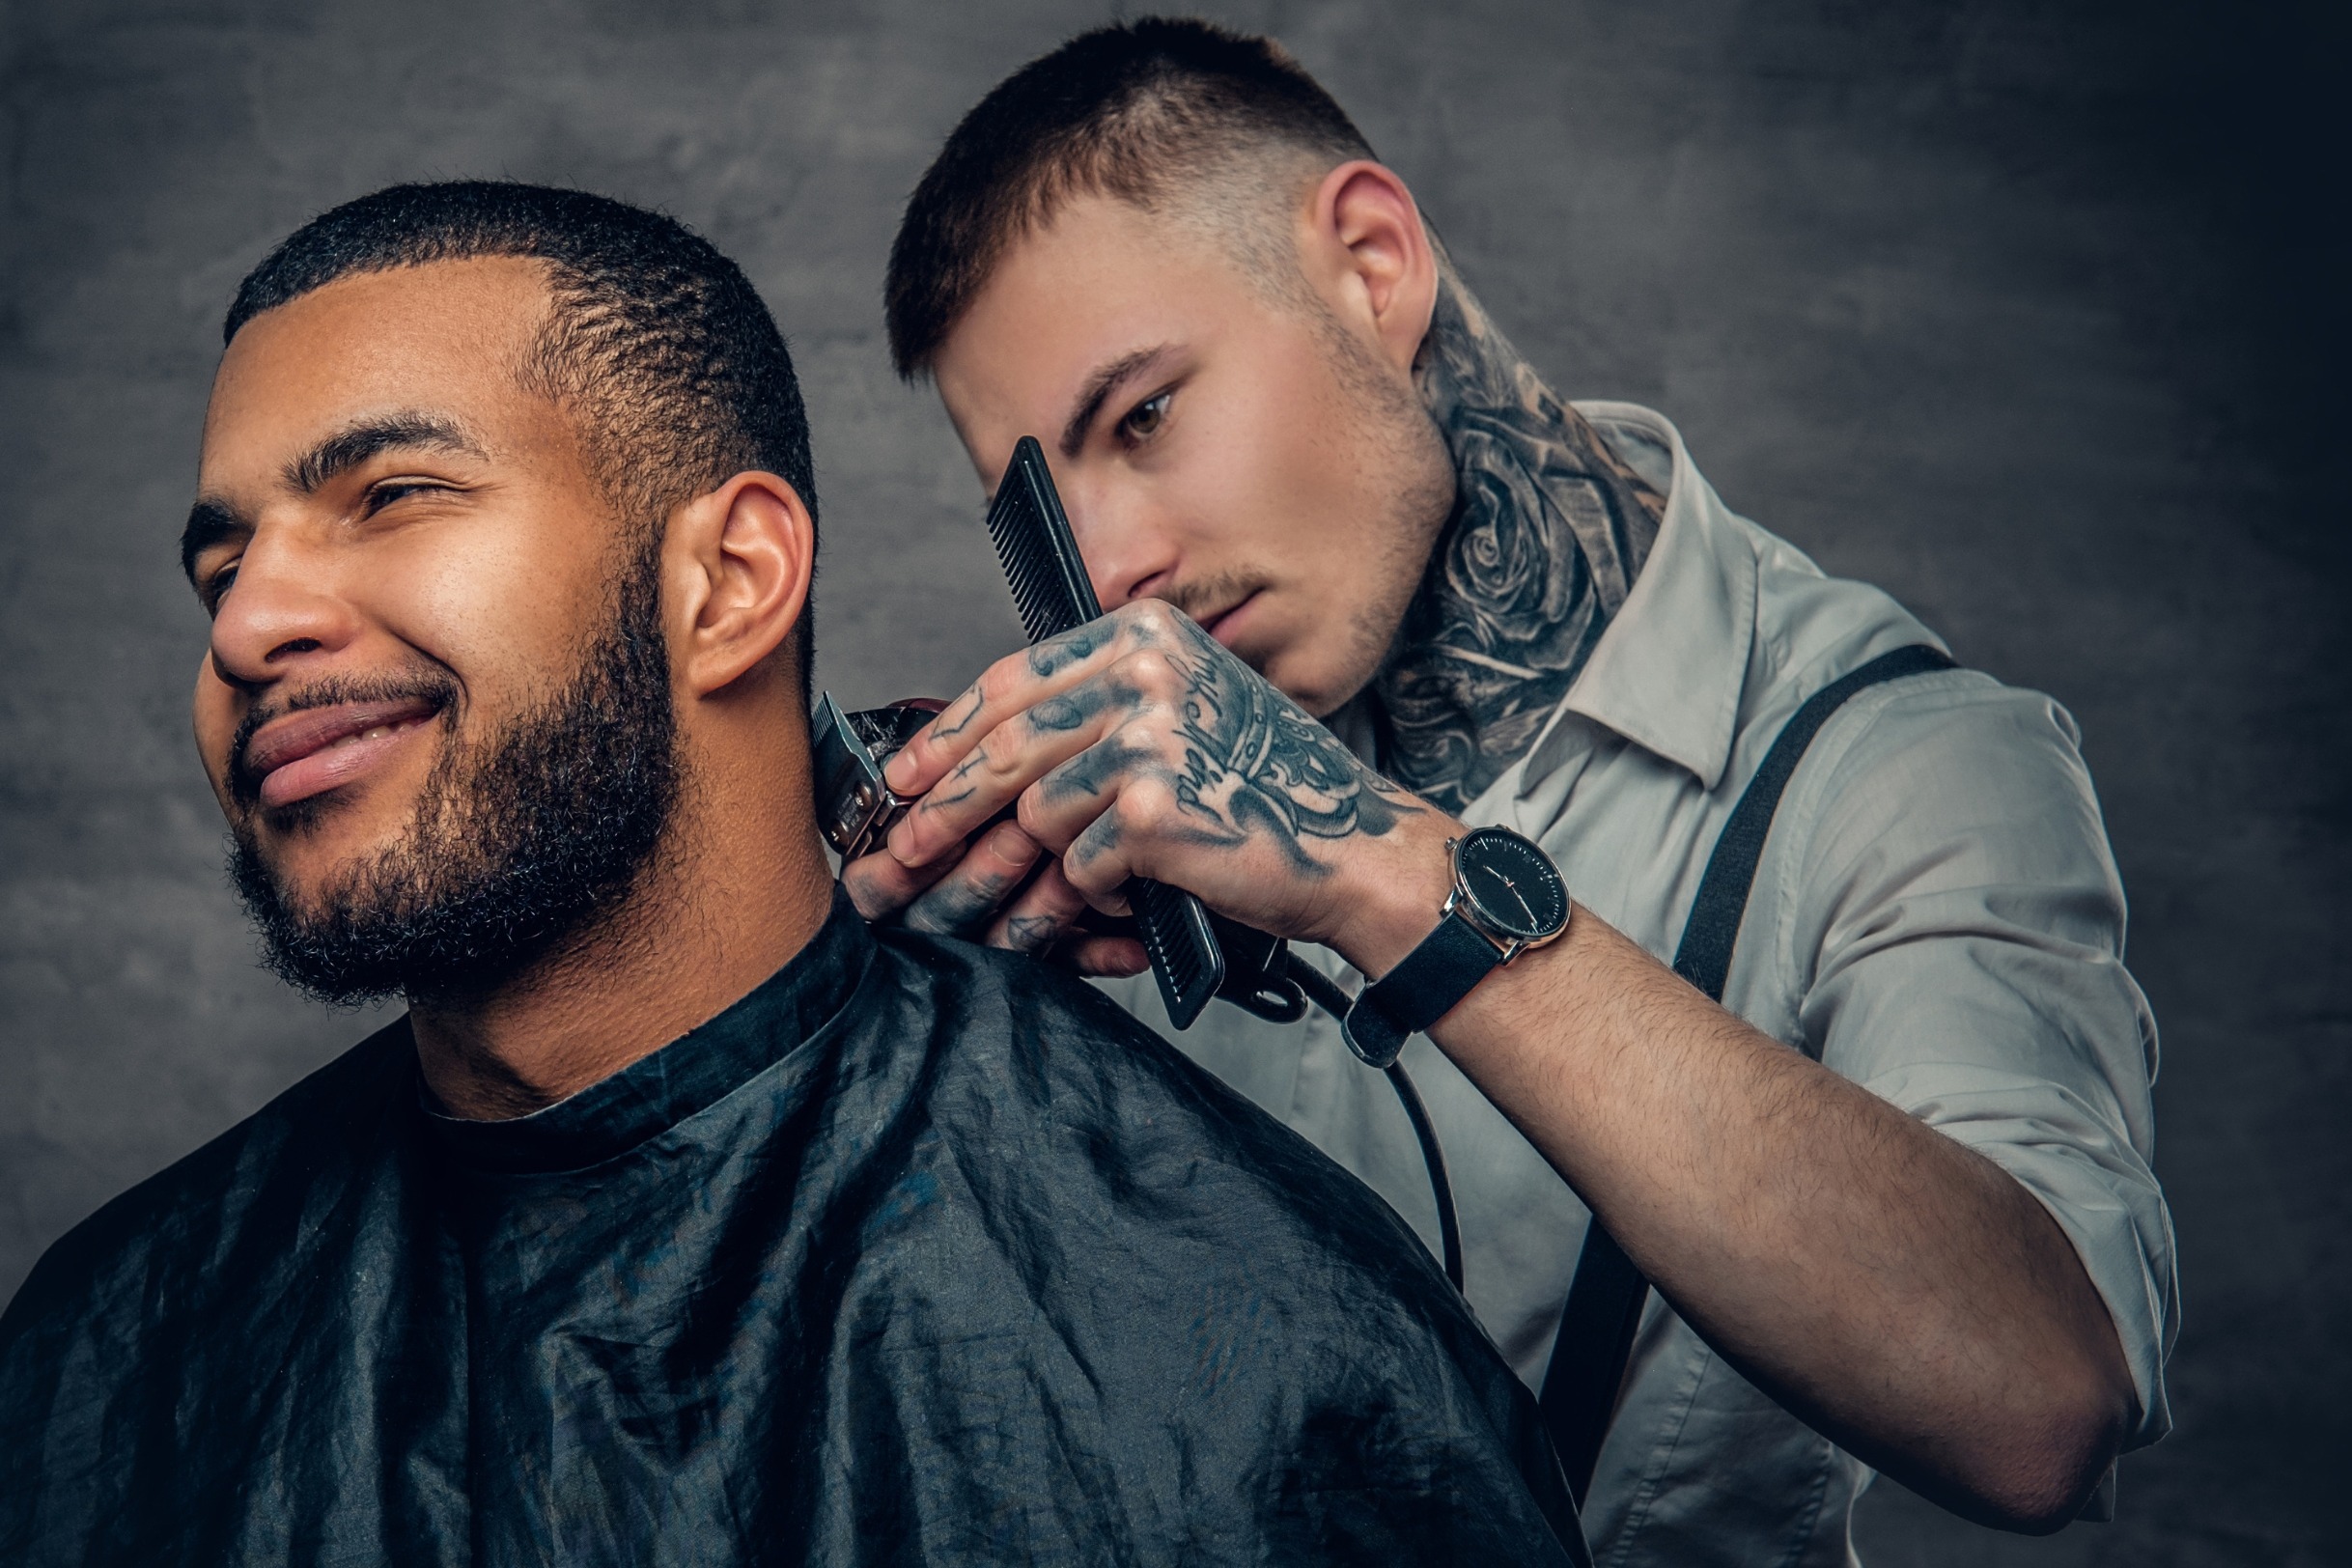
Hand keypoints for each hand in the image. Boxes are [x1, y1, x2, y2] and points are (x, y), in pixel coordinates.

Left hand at [860, 600, 1448, 964]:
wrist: (1354, 848)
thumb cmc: (1266, 792)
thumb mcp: (1181, 720)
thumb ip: (1093, 719)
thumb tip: (975, 759)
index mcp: (1144, 637)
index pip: (1013, 680)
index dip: (947, 735)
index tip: (903, 777)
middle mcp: (1145, 671)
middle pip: (1007, 744)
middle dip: (941, 809)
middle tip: (899, 855)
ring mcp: (1149, 734)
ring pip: (1036, 811)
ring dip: (1031, 867)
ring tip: (1027, 898)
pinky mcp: (1152, 805)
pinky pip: (1079, 860)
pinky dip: (1089, 892)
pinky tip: (1109, 902)